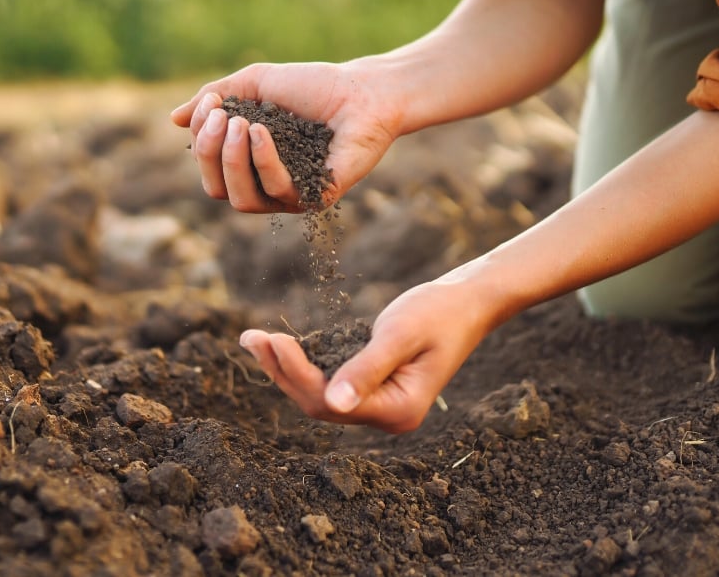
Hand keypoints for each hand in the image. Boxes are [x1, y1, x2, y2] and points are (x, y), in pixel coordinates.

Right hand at [170, 61, 400, 212]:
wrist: (362, 90)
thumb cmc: (311, 86)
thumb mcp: (254, 84)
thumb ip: (215, 98)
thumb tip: (174, 119)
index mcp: (249, 162)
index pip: (209, 167)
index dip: (201, 138)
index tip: (211, 103)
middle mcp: (266, 184)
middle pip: (218, 189)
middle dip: (211, 152)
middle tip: (222, 117)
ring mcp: (291, 195)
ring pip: (242, 200)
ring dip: (232, 160)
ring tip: (242, 124)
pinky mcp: (315, 198)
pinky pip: (277, 192)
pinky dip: (264, 161)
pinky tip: (262, 132)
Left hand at [238, 276, 496, 432]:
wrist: (468, 302)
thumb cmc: (439, 312)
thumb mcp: (400, 335)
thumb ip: (366, 368)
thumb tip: (333, 402)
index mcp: (398, 411)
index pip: (331, 402)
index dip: (296, 373)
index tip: (272, 339)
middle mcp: (388, 416)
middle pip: (320, 404)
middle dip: (282, 371)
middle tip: (250, 337)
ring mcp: (381, 405)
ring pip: (320, 396)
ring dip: (286, 368)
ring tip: (255, 339)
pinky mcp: (374, 388)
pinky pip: (330, 383)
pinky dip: (304, 363)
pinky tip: (281, 346)